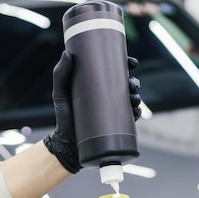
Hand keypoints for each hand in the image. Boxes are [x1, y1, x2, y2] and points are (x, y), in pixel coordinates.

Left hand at [43, 52, 141, 172]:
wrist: (67, 144)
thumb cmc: (63, 117)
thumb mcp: (60, 94)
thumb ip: (60, 74)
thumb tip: (67, 53)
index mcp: (99, 85)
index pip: (116, 71)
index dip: (127, 64)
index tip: (133, 62)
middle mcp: (108, 97)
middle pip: (127, 84)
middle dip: (134, 82)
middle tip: (132, 84)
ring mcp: (113, 112)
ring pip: (132, 100)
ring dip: (138, 97)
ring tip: (133, 98)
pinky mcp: (116, 127)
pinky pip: (132, 118)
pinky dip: (137, 113)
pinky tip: (136, 111)